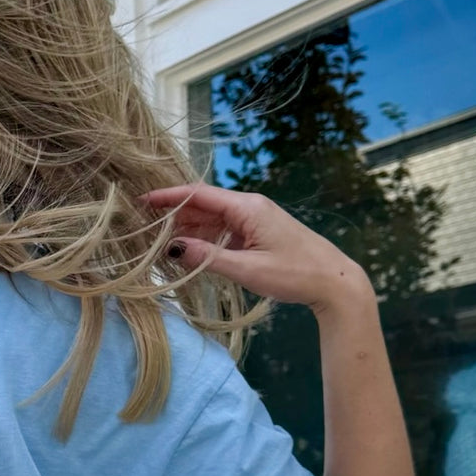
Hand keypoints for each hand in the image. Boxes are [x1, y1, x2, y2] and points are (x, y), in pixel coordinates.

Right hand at [140, 183, 372, 314]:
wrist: (335, 282)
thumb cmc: (295, 274)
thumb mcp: (248, 269)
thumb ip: (208, 257)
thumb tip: (173, 248)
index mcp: (247, 207)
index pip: (198, 194)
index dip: (167, 196)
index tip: (141, 200)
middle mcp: (249, 206)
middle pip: (202, 204)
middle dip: (172, 213)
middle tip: (141, 224)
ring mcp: (254, 219)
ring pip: (211, 218)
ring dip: (186, 228)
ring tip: (157, 240)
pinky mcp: (258, 232)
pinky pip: (223, 229)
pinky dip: (203, 238)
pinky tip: (188, 249)